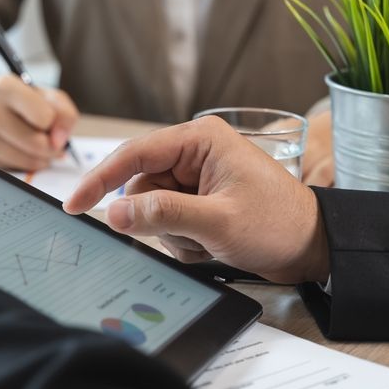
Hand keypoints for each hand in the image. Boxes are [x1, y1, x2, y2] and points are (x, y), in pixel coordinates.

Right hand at [0, 75, 78, 170]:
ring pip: (29, 160)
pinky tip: (21, 152)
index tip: (50, 122)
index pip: (44, 117)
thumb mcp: (46, 97)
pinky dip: (27, 164)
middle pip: (37, 143)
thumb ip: (64, 113)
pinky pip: (17, 170)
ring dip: (41, 157)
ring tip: (34, 144)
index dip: (54, 123)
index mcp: (4, 86)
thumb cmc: (21, 104)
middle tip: (47, 138)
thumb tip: (58, 141)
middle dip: (51, 145)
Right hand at [64, 117, 329, 283]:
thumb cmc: (278, 225)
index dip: (100, 179)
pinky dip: (184, 241)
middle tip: (193, 237)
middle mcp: (194, 153)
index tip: (74, 205)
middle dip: (158, 220)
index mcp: (200, 140)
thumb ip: (162, 214)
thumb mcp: (217, 222)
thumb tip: (113, 212)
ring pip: (151, 209)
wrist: (314, 248)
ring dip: (175, 235)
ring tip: (211, 241)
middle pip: (140, 187)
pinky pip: (168, 222)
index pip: (134, 155)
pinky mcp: (199, 200)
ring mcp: (196, 178)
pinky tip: (213, 245)